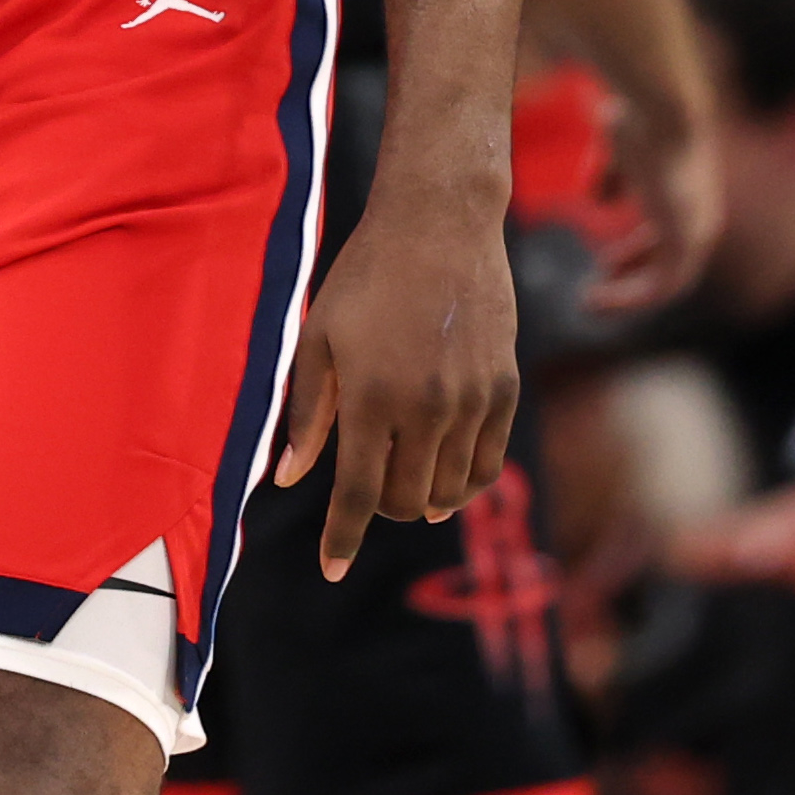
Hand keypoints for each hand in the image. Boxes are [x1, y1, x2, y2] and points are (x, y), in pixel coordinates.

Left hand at [273, 171, 516, 581]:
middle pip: (404, 501)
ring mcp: (471, 401)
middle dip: (380, 509)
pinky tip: (447, 477)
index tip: (331, 569)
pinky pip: (488, 464)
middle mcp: (425, 408)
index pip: (355, 495)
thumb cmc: (366, 277)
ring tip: (404, 483)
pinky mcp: (504, 388)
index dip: (341, 539)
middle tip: (366, 490)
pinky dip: (465, 484)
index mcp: (370, 397)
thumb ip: (309, 414)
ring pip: (449, 490)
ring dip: (422, 499)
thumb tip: (290, 478)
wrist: (440, 225)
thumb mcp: (319, 339)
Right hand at [590, 84, 727, 313]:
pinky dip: (629, 297)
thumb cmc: (639, 120)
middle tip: (593, 292)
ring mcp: (696, 231)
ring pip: (664, 281)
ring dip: (625, 296)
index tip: (604, 262)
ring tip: (589, 302)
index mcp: (688, 194)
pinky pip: (661, 287)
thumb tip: (601, 200)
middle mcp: (698, 217)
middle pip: (666, 261)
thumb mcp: (621, 151)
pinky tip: (599, 297)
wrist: (662, 111)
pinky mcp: (687, 242)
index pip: (666, 236)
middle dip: (628, 277)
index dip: (634, 252)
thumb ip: (614, 177)